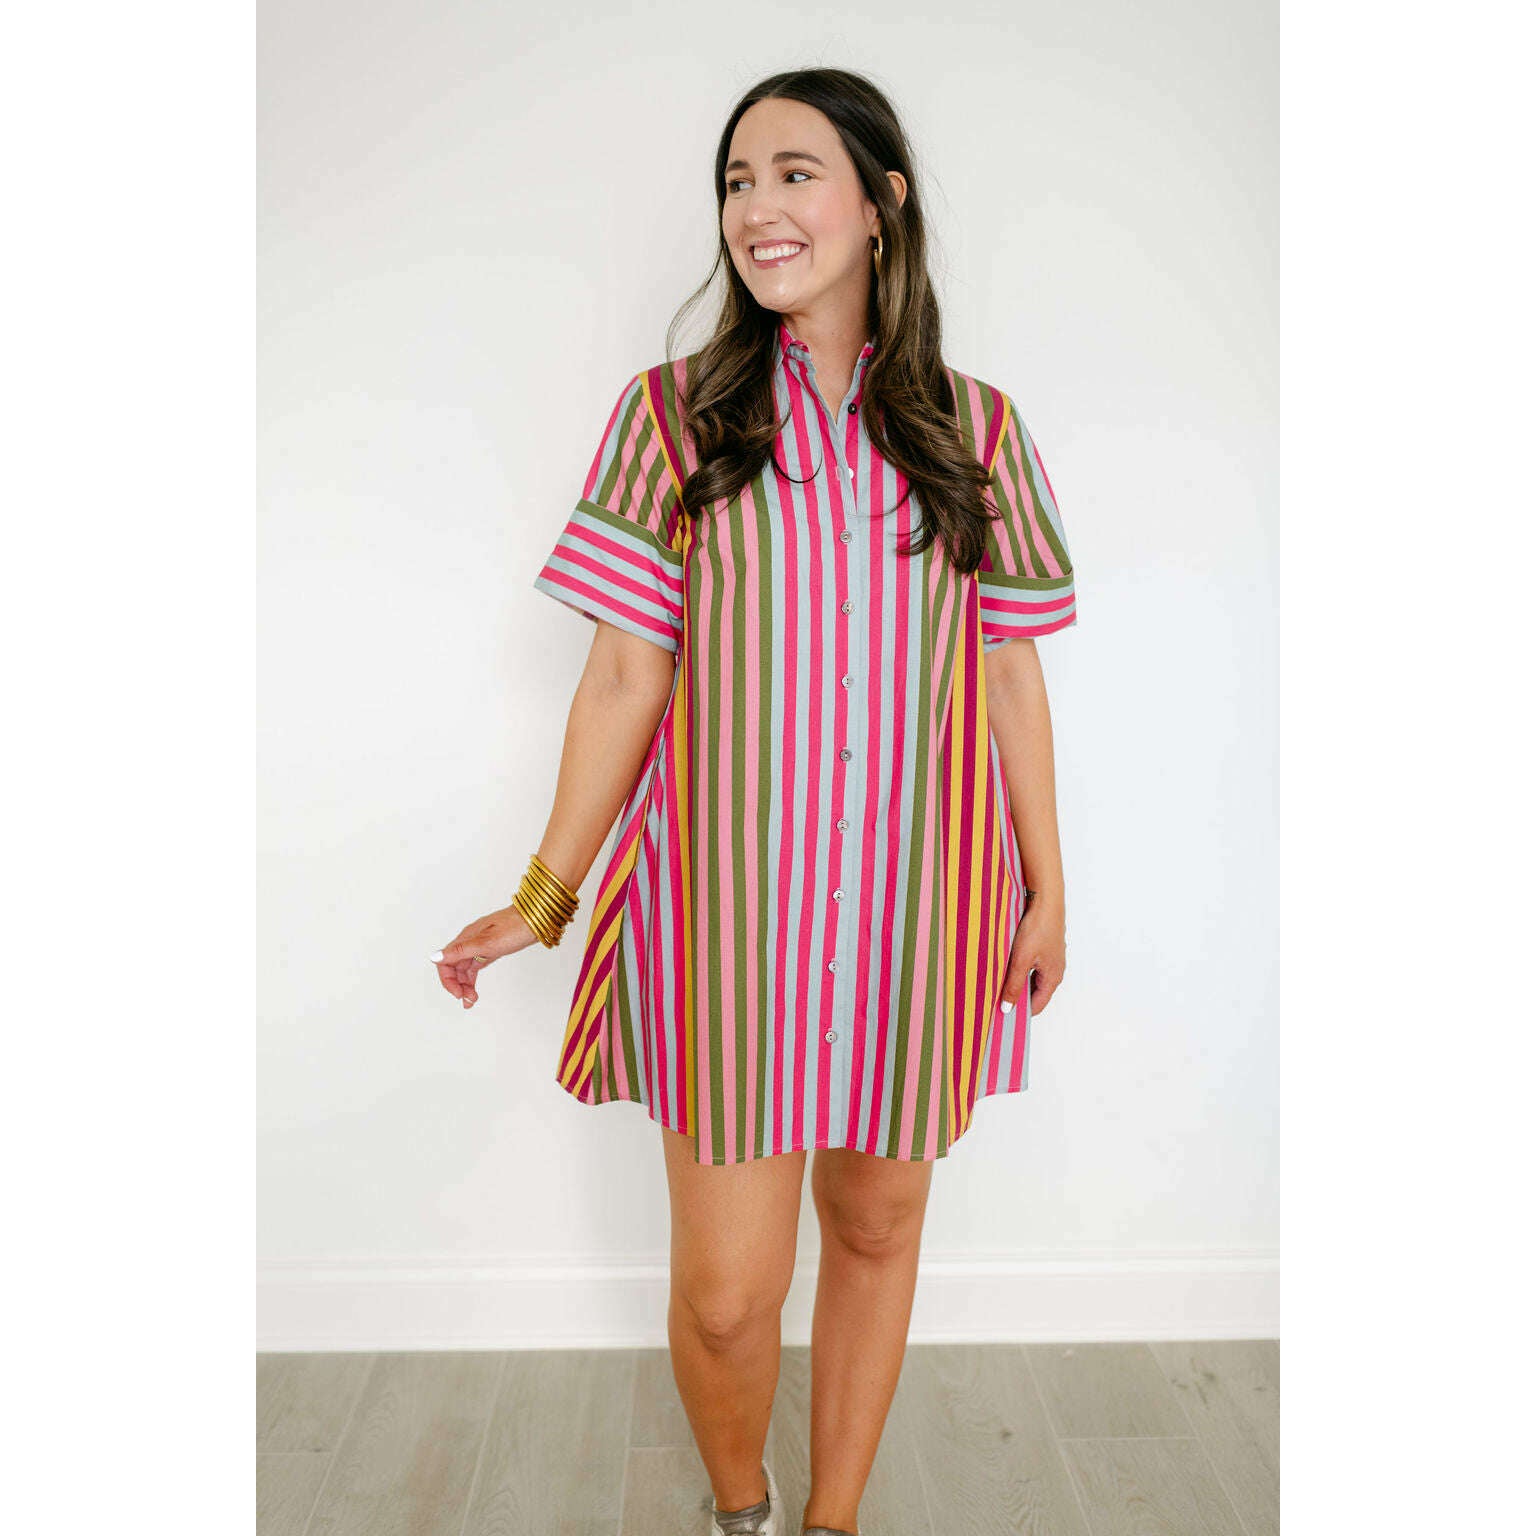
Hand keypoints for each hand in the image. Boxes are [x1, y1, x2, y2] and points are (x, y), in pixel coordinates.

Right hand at [431, 905, 537, 1007]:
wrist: (538, 919)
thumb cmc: (515, 927)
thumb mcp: (487, 942)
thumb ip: (461, 951)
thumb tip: (435, 957)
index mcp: (466, 937)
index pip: (445, 961)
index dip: (448, 980)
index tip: (458, 994)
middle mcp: (470, 940)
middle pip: (453, 966)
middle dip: (457, 986)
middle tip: (468, 1000)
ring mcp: (480, 945)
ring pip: (464, 968)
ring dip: (465, 985)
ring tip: (471, 1000)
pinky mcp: (490, 949)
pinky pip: (475, 966)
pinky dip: (472, 979)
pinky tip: (473, 989)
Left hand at [999, 893, 1065, 1016]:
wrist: (1046, 900)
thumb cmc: (1038, 928)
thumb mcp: (1021, 960)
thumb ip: (1014, 985)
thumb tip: (1007, 1008)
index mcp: (1053, 978)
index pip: (1037, 1006)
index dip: (1020, 1012)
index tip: (1002, 1015)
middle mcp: (1055, 970)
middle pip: (1035, 992)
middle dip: (1017, 996)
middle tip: (996, 998)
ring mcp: (1051, 958)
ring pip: (1032, 977)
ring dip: (1017, 980)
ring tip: (998, 980)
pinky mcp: (1045, 946)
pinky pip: (1032, 964)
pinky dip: (1020, 968)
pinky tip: (1006, 962)